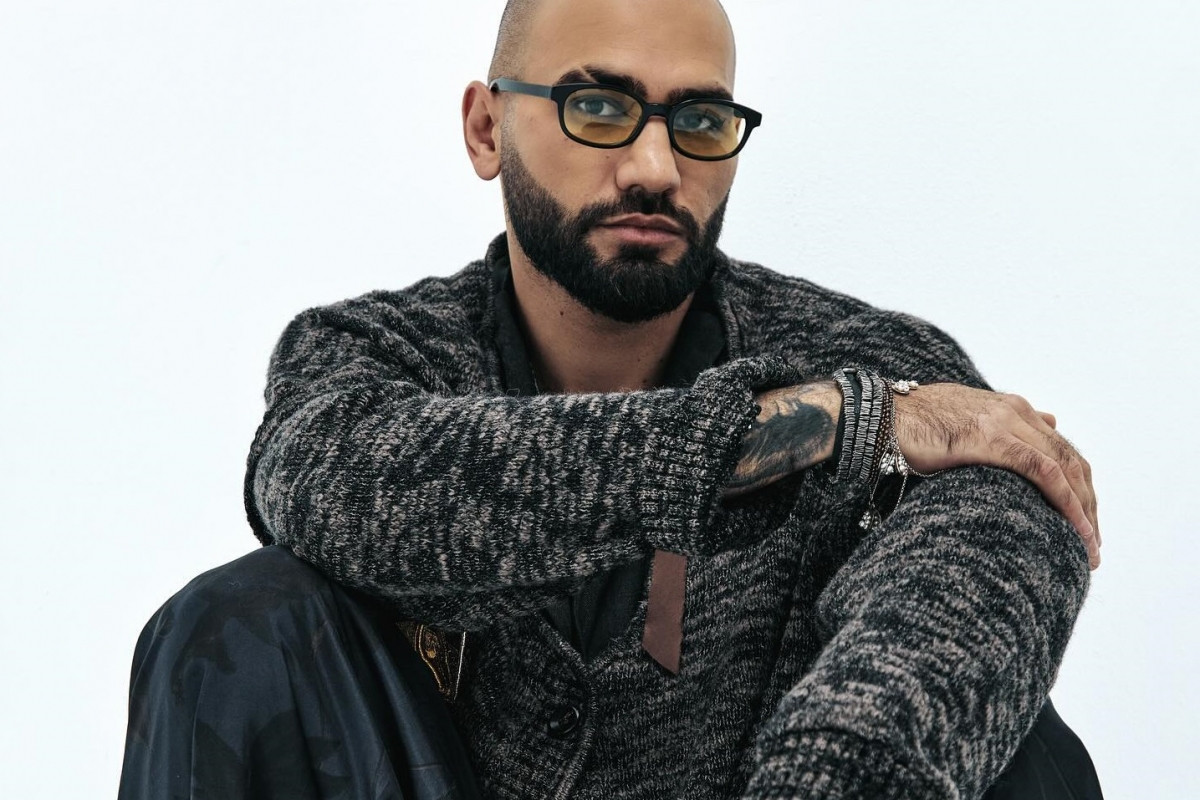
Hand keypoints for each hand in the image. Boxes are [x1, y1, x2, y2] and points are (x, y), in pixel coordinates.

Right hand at [893, 384, 1099, 569]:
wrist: (877, 416)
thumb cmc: (910, 425)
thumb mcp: (963, 421)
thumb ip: (1004, 424)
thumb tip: (1048, 421)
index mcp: (1010, 407)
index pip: (1061, 449)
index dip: (1079, 487)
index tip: (1082, 522)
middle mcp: (1015, 411)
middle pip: (1072, 460)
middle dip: (1088, 504)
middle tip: (1092, 544)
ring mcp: (1004, 422)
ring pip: (1066, 468)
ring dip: (1083, 510)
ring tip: (1088, 546)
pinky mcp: (990, 439)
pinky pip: (1044, 472)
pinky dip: (1066, 501)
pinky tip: (1074, 528)